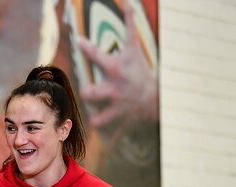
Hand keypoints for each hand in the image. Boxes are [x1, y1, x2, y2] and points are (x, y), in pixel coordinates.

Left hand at [77, 1, 157, 129]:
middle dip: (85, 92)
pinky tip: (97, 124)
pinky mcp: (119, 115)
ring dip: (90, 110)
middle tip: (88, 90)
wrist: (157, 95)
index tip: (78, 40)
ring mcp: (116, 102)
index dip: (86, 46)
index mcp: (116, 67)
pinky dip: (99, 126)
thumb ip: (129, 27)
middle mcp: (114, 85)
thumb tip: (129, 5)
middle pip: (89, 91)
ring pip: (95, 110)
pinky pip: (104, 124)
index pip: (97, 54)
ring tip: (93, 109)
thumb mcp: (134, 49)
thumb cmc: (140, 70)